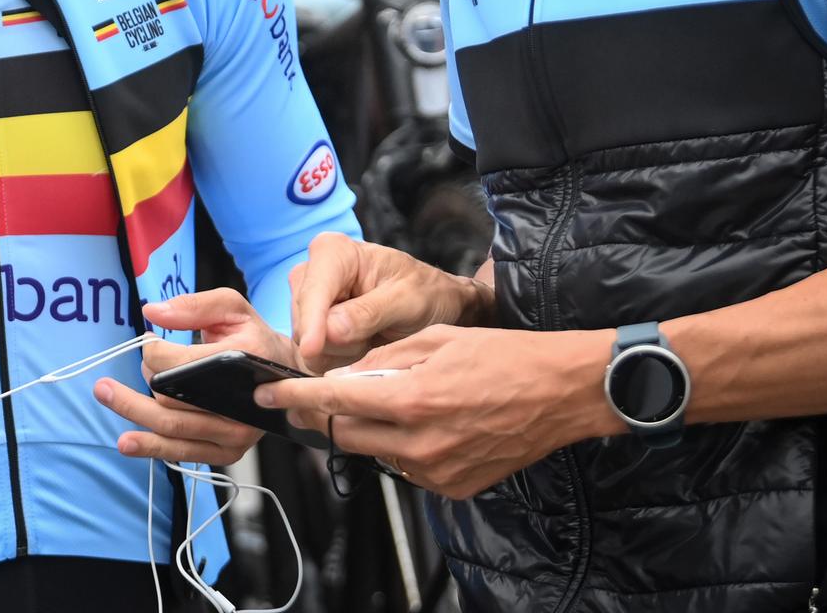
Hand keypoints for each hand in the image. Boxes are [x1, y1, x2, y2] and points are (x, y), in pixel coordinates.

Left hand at [94, 288, 298, 465]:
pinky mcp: (227, 452)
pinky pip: (184, 453)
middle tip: (110, 378)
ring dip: (134, 413)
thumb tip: (153, 312)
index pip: (182, 364)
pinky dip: (153, 448)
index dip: (153, 353)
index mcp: (243, 361)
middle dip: (142, 381)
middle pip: (172, 399)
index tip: (147, 342)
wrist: (284, 378)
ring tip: (105, 399)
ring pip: (173, 429)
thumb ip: (193, 306)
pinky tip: (128, 442)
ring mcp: (235, 434)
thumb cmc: (254, 339)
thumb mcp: (232, 308)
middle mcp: (241, 405)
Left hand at [255, 324, 615, 497]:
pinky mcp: (452, 487)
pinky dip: (400, 446)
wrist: (561, 393)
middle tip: (318, 394)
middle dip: (325, 413)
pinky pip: (405, 468)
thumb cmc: (502, 356)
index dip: (293, 396)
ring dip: (366, 428)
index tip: (265, 393)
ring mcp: (436, 471)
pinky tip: (421, 423)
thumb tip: (341, 374)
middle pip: (345, 433)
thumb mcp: (434, 339)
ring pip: (374, 452)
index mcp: (411, 398)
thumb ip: (381, 359)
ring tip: (390, 401)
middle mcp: (419, 442)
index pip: (334, 400)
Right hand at [290, 232, 492, 372]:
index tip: (312, 350)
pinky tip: (359, 348)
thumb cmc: (425, 292)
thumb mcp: (407, 300)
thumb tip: (330, 331)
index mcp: (333, 252)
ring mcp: (307, 300)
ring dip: (338, 352)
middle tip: (373, 337)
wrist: (434, 304)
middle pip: (304, 321)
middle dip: (336, 341)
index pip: (312, 292)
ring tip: (369, 339)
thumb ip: (369, 313)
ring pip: (304, 342)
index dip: (311, 323)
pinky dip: (336, 359)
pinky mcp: (309, 325)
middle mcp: (312, 272)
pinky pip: (310, 355)